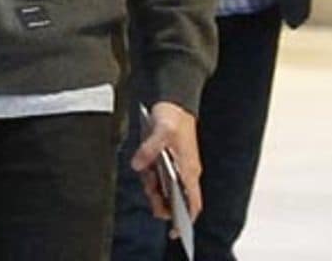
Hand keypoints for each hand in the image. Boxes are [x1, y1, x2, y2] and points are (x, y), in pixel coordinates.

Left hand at [130, 100, 201, 220]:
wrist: (175, 101)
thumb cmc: (174, 116)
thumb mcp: (161, 130)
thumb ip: (149, 149)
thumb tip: (138, 164)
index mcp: (189, 168)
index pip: (193, 201)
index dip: (187, 219)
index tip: (175, 230)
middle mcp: (186, 171)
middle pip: (176, 200)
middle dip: (161, 203)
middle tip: (151, 193)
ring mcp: (178, 167)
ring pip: (165, 190)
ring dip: (154, 189)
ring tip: (148, 176)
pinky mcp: (169, 162)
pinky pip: (160, 179)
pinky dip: (151, 180)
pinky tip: (146, 169)